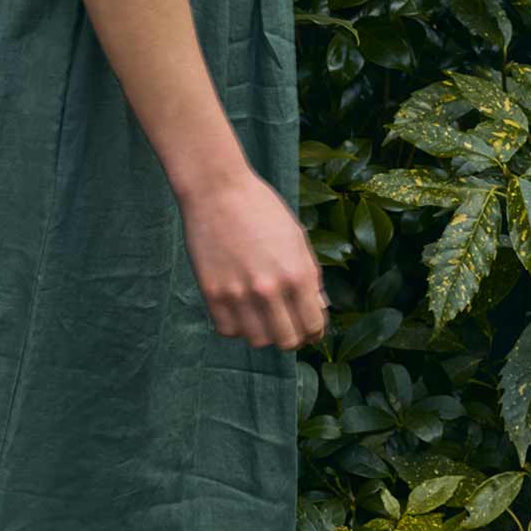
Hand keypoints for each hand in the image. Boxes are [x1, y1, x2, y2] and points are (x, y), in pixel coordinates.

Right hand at [180, 169, 328, 350]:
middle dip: (292, 337)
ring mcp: (239, 293)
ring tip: (261, 316)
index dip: (314, 332)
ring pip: (257, 341)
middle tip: (287, 326)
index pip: (313, 326)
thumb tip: (318, 308)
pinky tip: (239, 309)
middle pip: (287, 341)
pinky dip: (236, 326)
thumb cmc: (261, 207)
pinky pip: (228, 330)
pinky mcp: (212, 293)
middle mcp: (270, 289)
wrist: (218, 189)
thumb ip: (309, 276)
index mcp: (297, 274)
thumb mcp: (296, 238)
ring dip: (263, 333)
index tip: (309, 329)